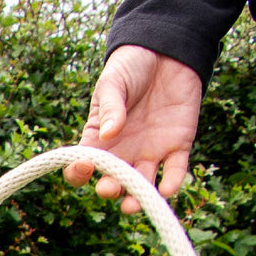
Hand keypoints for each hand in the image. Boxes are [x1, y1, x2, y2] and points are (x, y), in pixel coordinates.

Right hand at [63, 45, 202, 213]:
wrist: (167, 49)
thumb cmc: (132, 65)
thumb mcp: (113, 82)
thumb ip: (110, 107)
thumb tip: (108, 133)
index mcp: (99, 140)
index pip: (82, 166)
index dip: (78, 172)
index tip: (83, 165)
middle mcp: (123, 153)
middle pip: (113, 183)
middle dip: (110, 190)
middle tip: (108, 187)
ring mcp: (150, 152)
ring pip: (142, 185)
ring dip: (137, 199)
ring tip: (132, 205)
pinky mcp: (177, 145)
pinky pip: (175, 171)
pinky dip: (172, 183)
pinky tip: (167, 190)